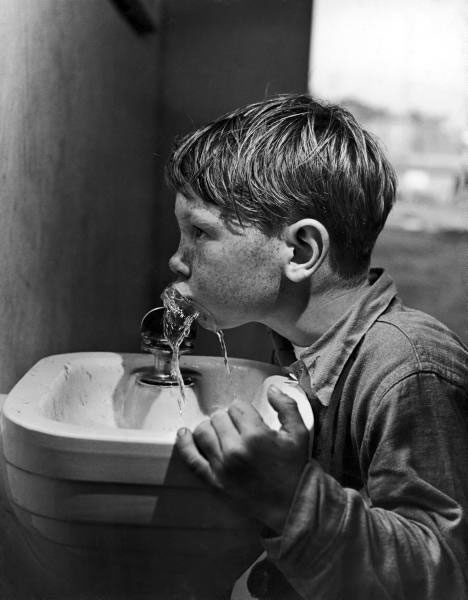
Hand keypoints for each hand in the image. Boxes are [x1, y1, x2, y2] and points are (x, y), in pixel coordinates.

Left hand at [175, 385, 309, 533]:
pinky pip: (191, 458)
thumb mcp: (299, 433)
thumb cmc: (294, 468)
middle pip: (219, 417)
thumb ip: (287, 406)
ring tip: (221, 434)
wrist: (292, 505)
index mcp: (256, 435)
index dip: (244, 410)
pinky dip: (185, 443)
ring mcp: (222, 466)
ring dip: (210, 428)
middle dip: (229, 419)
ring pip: (203, 431)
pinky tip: (184, 434)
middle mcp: (236, 449)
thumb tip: (272, 389)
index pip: (237, 406)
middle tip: (238, 429)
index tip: (249, 419)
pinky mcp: (213, 481)